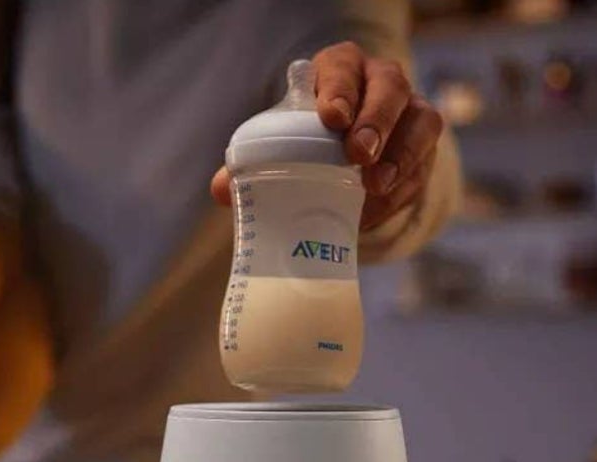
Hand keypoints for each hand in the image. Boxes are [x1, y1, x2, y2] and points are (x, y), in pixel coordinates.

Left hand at [211, 41, 443, 230]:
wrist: (347, 152)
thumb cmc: (307, 138)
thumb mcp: (281, 141)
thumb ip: (252, 162)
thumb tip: (223, 189)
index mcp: (339, 69)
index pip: (341, 66)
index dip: (338, 88)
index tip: (330, 117)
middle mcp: (381, 82)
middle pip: (390, 89)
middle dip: (376, 120)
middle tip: (357, 154)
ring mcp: (410, 112)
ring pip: (420, 122)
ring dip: (400, 155)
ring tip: (374, 185)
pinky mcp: (425, 147)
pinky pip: (423, 163)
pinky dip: (402, 187)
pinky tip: (377, 207)